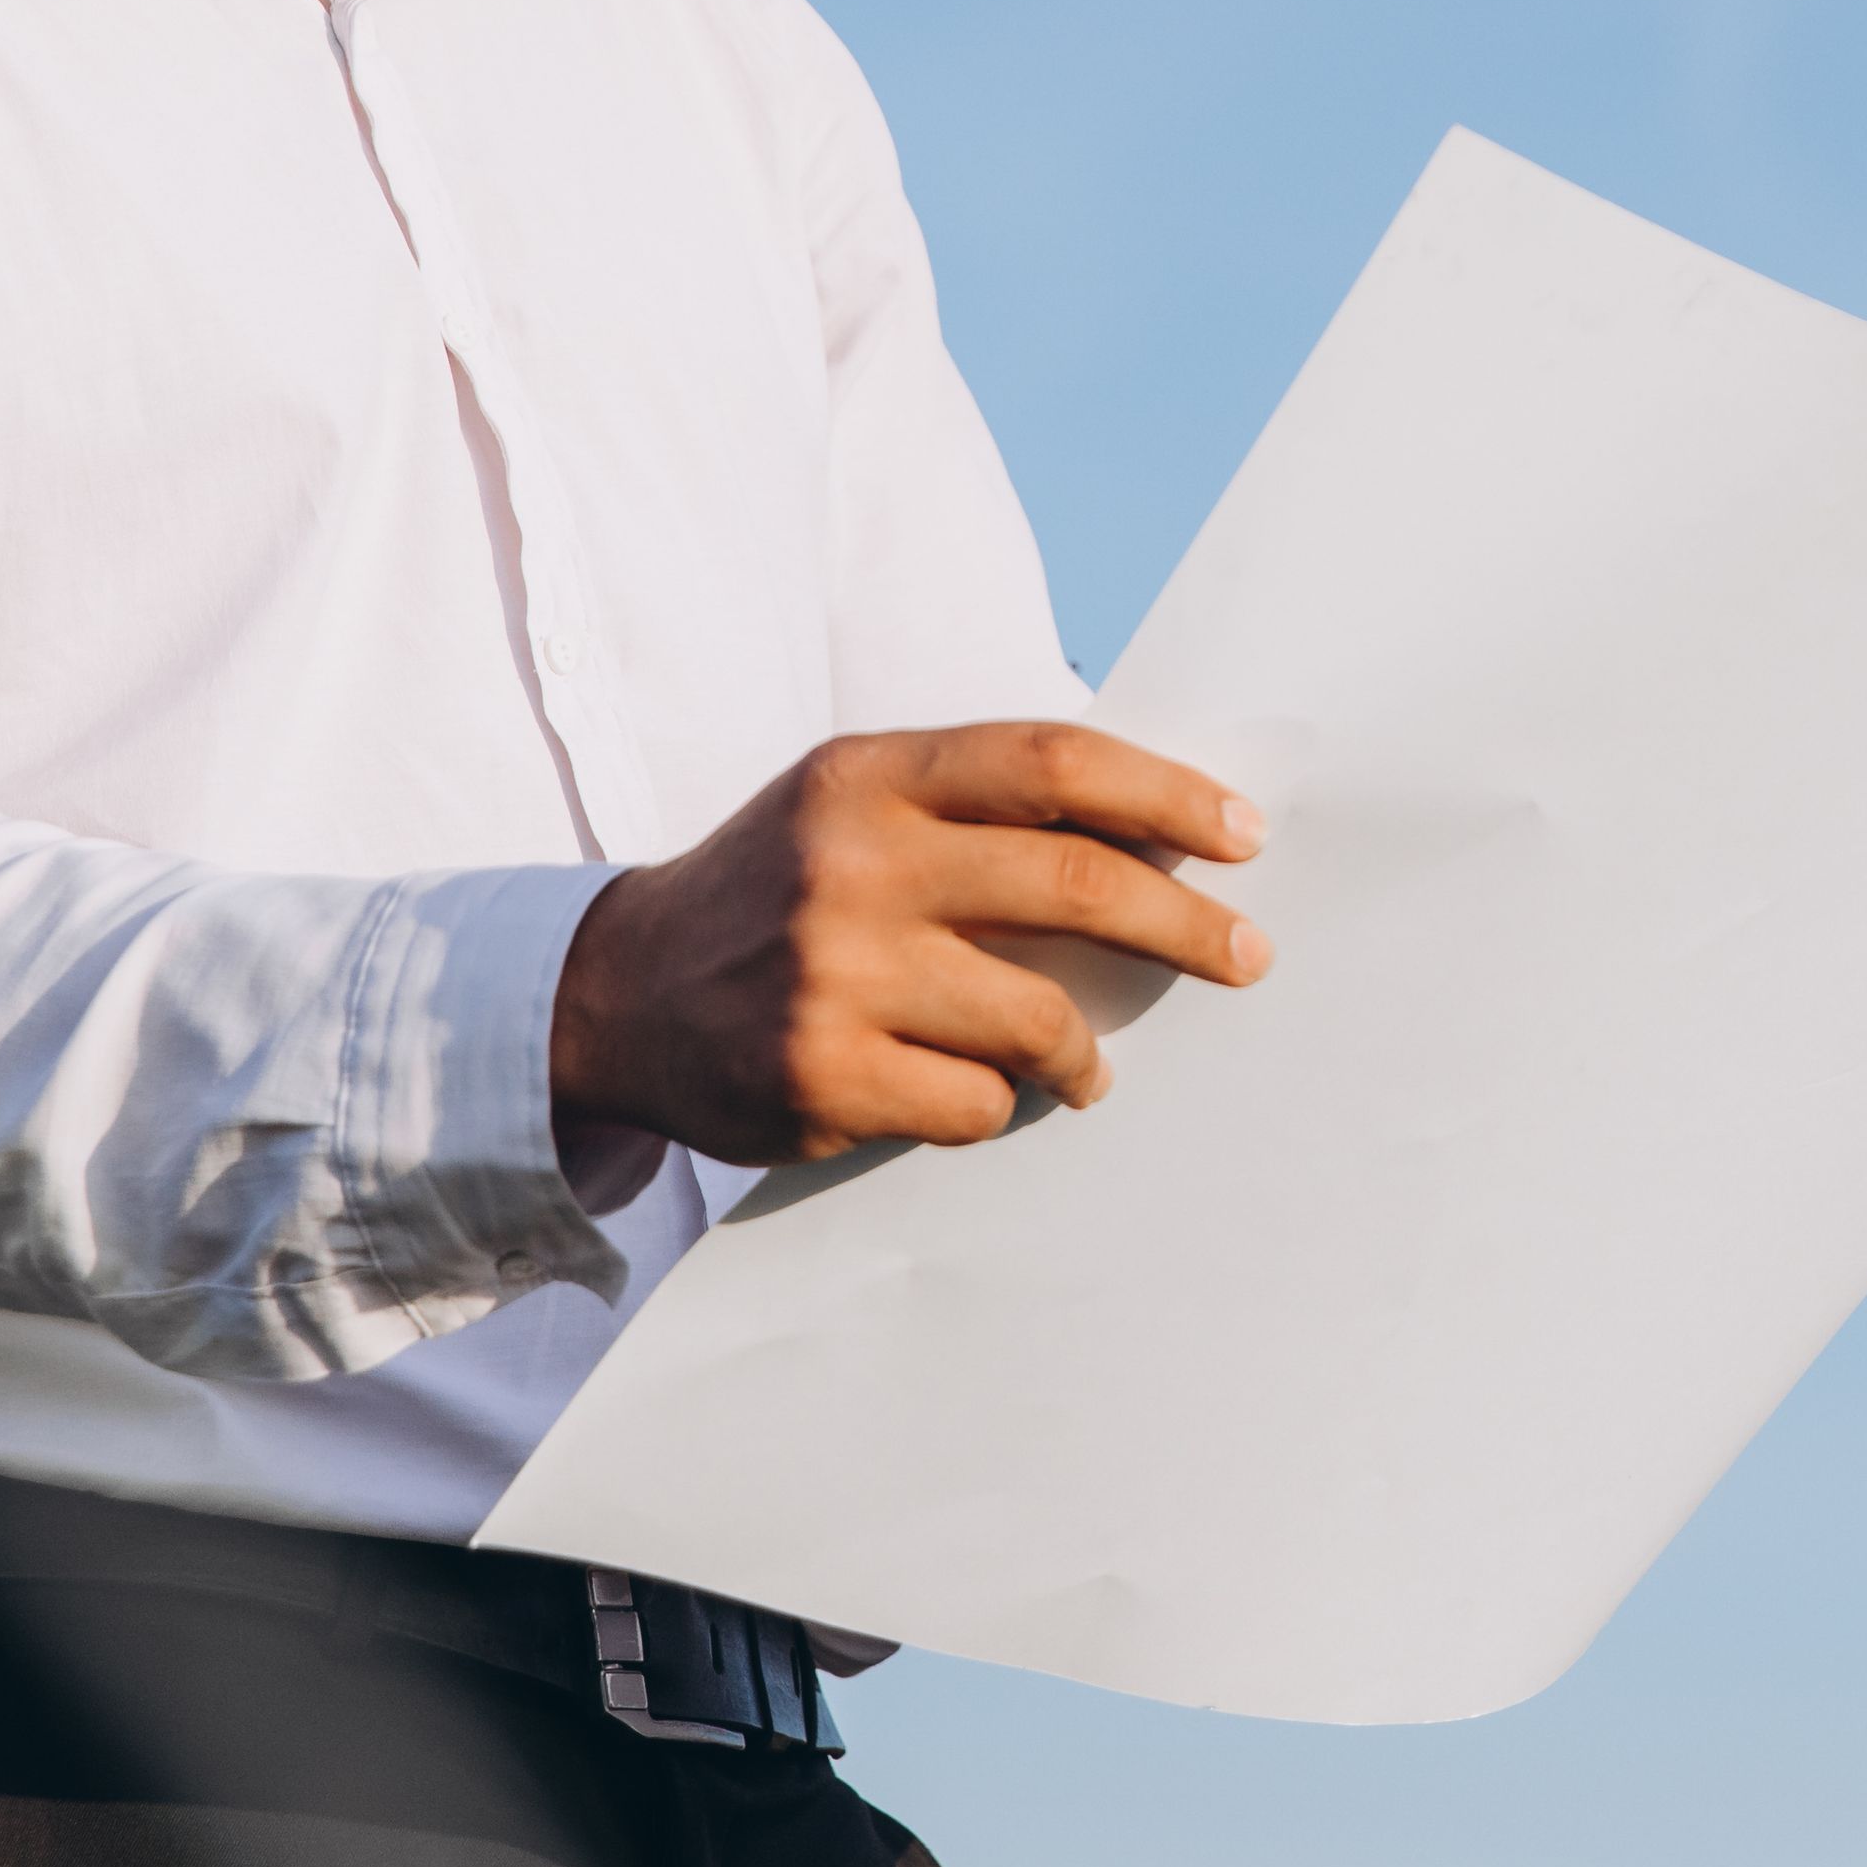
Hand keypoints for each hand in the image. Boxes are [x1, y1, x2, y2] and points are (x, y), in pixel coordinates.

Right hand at [553, 720, 1271, 1169]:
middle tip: (1249, 955)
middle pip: (1078, 888)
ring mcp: (835, 977)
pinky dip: (997, 1102)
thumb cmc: (780, 889)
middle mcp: (853, 865)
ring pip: (1041, 1019)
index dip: (1165, 796)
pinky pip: (976, 1103)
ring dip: (1087, 1052)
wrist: (617, 994)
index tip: (1243, 836)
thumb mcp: (854, 803)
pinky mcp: (822, 1079)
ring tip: (1088, 1066)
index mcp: (869, 776)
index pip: (1053, 763)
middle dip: (1189, 927)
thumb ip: (977, 802)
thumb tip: (1162, 827)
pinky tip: (970, 1090)